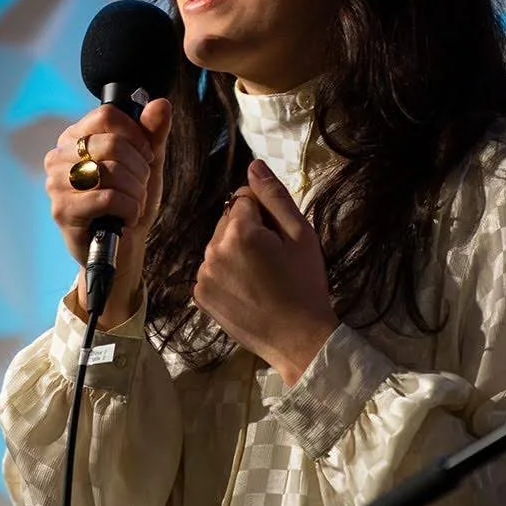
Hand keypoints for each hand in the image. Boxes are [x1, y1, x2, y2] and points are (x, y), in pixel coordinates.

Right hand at [45, 98, 171, 328]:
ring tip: (135, 203)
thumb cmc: (129, 201)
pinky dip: (128, 208)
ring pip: (111, 171)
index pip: (106, 116)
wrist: (121, 248)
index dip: (136, 134)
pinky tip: (127, 217)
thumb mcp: (148, 164)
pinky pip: (107, 198)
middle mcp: (59, 156)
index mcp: (75, 137)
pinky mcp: (61, 210)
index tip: (146, 155)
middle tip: (142, 185)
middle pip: (112, 144)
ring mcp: (56, 183)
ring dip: (136, 191)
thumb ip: (153, 133)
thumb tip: (161, 103)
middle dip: (140, 169)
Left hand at [194, 158, 337, 385]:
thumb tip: (254, 165)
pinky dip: (226, 273)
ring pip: (219, 245)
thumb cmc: (306, 285)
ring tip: (261, 277)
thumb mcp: (301, 236)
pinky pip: (211, 268)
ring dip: (235, 251)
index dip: (266, 213)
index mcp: (239, 232)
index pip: (244, 197)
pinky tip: (247, 289)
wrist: (298, 340)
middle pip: (228, 220)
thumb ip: (274, 197)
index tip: (280, 238)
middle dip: (248, 230)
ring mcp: (203, 275)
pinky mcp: (200, 296)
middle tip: (273, 259)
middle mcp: (213, 250)